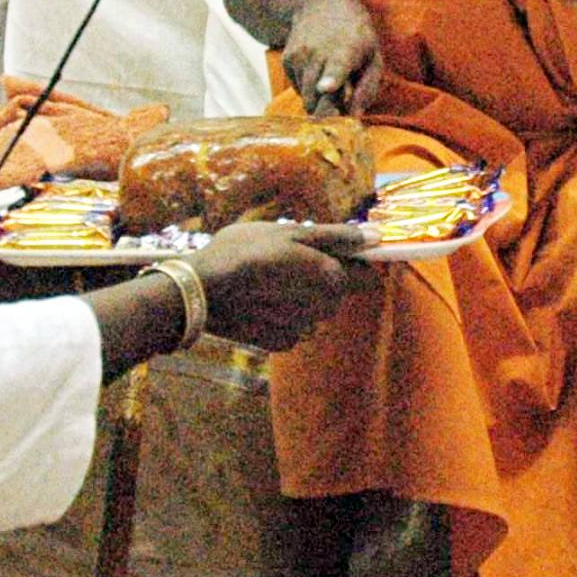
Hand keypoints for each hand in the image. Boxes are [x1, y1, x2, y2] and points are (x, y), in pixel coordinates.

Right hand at [186, 220, 376, 352]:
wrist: (200, 291)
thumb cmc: (245, 251)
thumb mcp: (289, 232)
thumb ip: (336, 236)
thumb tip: (375, 235)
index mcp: (332, 278)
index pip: (360, 272)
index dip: (345, 260)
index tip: (320, 252)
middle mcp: (324, 309)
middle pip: (333, 292)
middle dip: (316, 278)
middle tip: (283, 261)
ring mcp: (302, 329)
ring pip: (312, 310)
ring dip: (298, 297)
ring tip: (265, 281)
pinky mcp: (280, 344)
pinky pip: (291, 326)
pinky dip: (280, 315)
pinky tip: (257, 301)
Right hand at [282, 0, 384, 115]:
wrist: (322, 5)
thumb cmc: (356, 35)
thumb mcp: (373, 57)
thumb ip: (367, 88)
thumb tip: (354, 116)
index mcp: (344, 52)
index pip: (336, 68)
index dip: (331, 79)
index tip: (326, 87)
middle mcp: (317, 53)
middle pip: (317, 97)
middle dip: (328, 111)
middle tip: (340, 109)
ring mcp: (299, 57)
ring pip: (307, 99)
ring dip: (320, 100)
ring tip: (333, 82)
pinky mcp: (287, 60)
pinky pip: (299, 89)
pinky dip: (309, 88)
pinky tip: (319, 71)